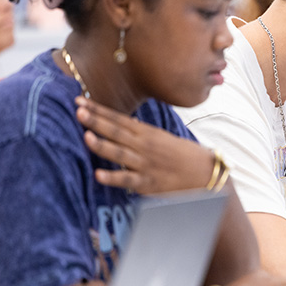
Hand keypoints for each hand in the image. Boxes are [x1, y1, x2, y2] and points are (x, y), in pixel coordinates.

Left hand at [74, 97, 213, 193]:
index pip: (119, 119)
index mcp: (148, 134)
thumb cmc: (185, 156)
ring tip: (85, 135)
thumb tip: (129, 123)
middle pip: (116, 131)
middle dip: (96, 121)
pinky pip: (128, 180)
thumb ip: (144, 133)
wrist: (206, 175)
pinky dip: (113, 177)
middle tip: (78, 110)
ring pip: (119, 153)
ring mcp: (145, 164)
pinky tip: (98, 174)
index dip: (99, 110)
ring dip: (102, 144)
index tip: (80, 101)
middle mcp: (144, 146)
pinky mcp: (148, 184)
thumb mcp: (164, 139)